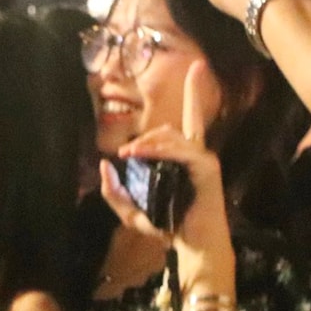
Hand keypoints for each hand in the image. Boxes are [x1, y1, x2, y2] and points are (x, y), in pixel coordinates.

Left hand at [101, 61, 233, 289]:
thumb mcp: (132, 210)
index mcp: (184, 156)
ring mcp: (203, 158)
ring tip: (129, 152)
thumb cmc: (167, 226)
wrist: (192, 246)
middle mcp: (196, 152)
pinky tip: (142, 154)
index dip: (195, 91)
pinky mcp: (207, 167)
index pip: (190, 118)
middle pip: (168, 129)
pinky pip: (182, 150)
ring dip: (148, 143)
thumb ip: (115, 192)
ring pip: (173, 136)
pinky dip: (160, 150)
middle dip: (145, 139)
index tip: (198, 64)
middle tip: (126, 152)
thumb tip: (104, 165)